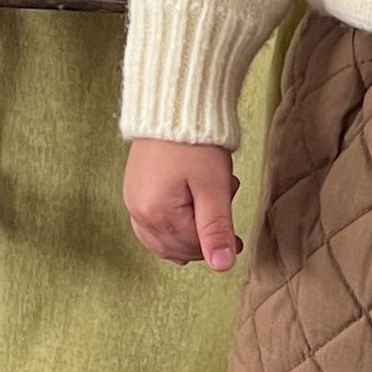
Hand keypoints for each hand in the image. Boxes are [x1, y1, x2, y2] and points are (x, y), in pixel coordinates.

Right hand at [123, 139, 241, 272]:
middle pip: (177, 248)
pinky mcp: (134, 192)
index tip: (238, 239)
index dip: (218, 245)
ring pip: (163, 241)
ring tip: (206, 205)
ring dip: (188, 234)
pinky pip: (151, 226)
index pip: (192, 248)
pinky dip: (172, 228)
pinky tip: (187, 213)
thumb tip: (222, 266)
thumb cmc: (195, 143)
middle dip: (203, 238)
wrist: (173, 106)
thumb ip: (216, 229)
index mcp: (156, 215)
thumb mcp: (213, 188)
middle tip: (223, 213)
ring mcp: (132, 202)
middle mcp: (138, 213)